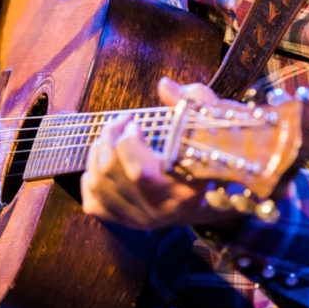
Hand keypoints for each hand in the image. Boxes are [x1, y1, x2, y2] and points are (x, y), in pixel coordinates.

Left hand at [81, 77, 241, 230]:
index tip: (134, 122)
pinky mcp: (127, 223)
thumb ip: (193, 102)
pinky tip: (99, 164)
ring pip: (98, 186)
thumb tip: (163, 84)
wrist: (218, 195)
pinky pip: (93, 205)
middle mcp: (159, 212)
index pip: (140, 173)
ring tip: (109, 137)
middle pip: (112, 174)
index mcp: (184, 192)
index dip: (128, 141)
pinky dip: (89, 181)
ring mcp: (140, 220)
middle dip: (109, 138)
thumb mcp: (213, 125)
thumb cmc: (215, 154)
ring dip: (96, 155)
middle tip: (119, 121)